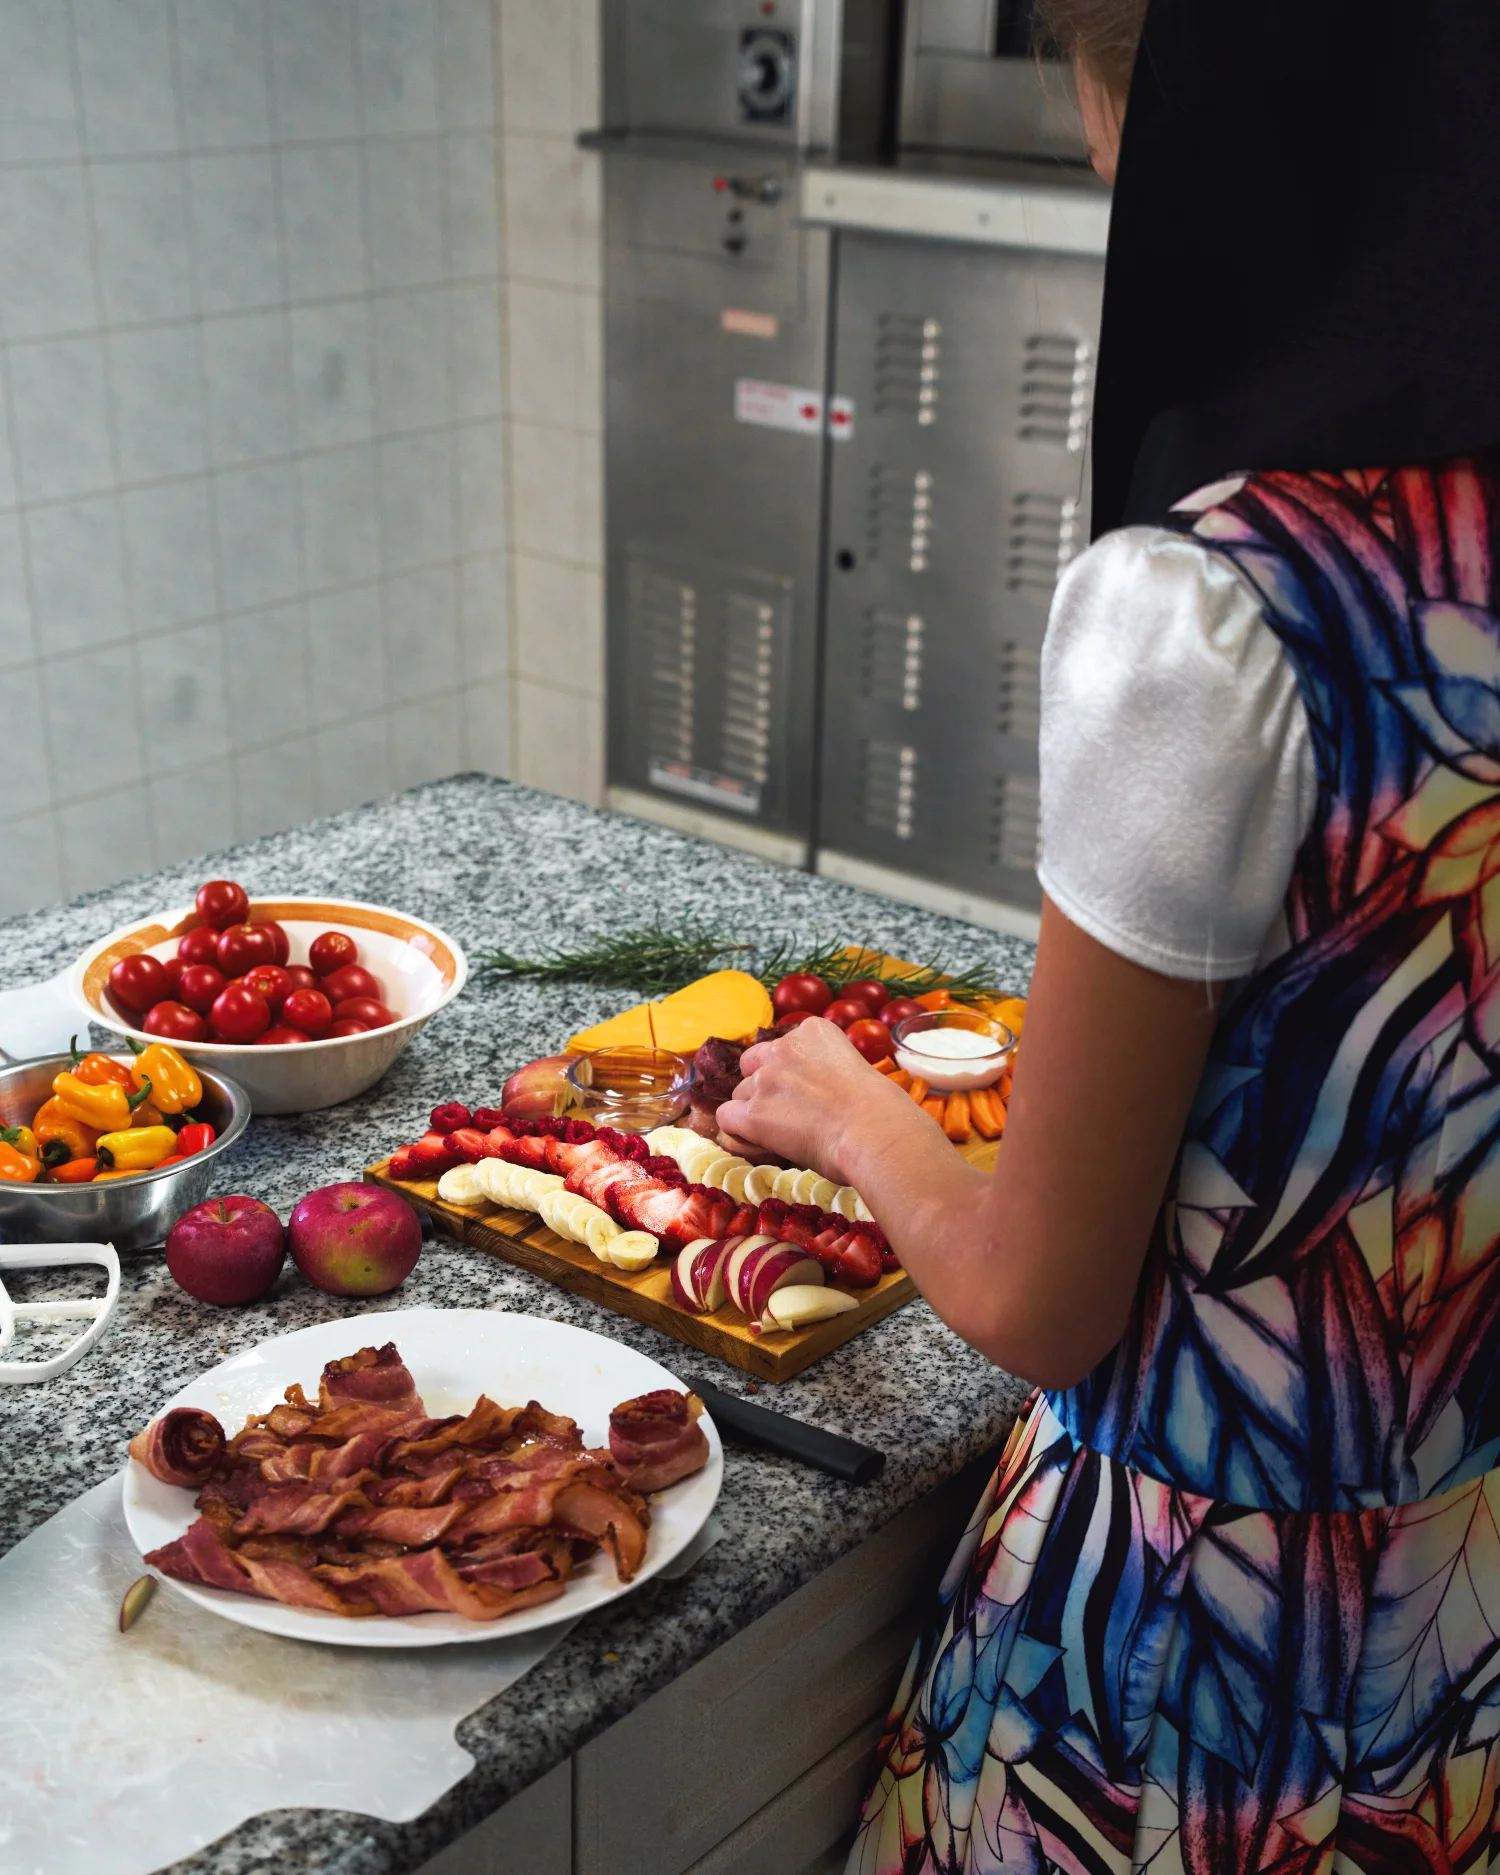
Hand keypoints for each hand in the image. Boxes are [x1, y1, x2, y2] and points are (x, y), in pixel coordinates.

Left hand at [718, 1017, 918, 1181]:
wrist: (876, 1132)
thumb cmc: (883, 1110)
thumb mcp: (857, 1069)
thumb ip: (830, 1069)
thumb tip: (825, 1094)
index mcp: (814, 1031)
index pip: (783, 1045)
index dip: (790, 1071)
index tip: (806, 1090)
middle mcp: (784, 1047)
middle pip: (753, 1063)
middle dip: (764, 1084)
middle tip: (787, 1111)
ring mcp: (765, 1079)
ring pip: (741, 1093)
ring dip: (756, 1110)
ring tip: (783, 1134)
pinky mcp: (753, 1113)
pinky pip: (727, 1118)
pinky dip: (739, 1130)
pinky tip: (758, 1142)